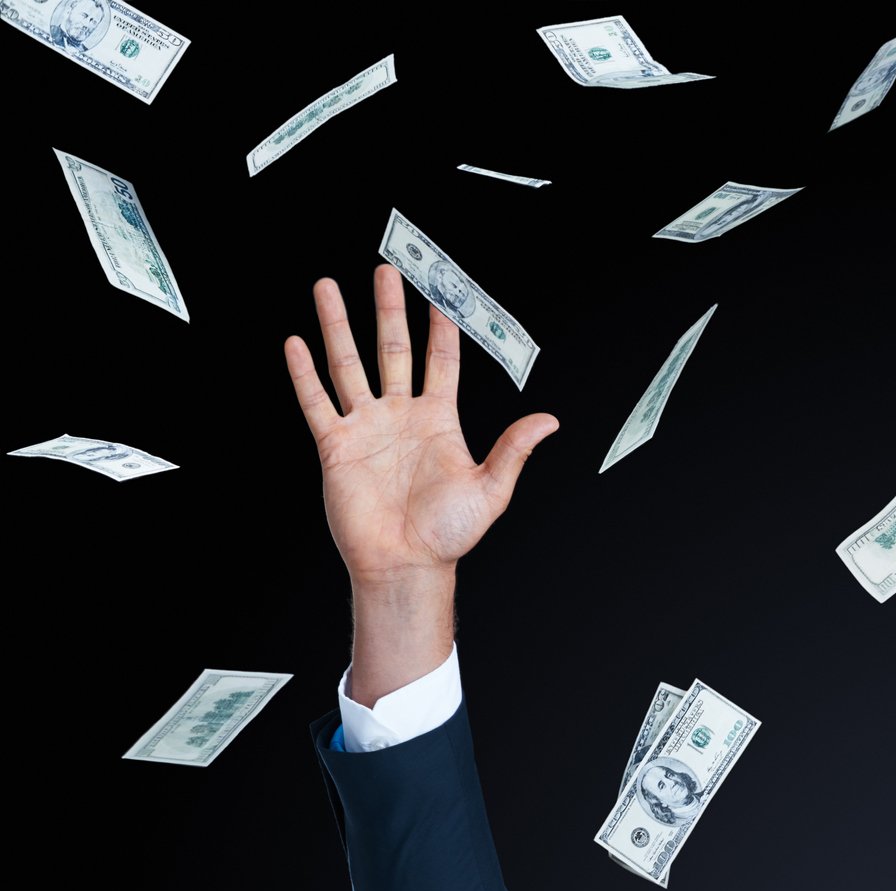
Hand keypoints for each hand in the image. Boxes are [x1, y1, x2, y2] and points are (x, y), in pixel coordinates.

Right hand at [284, 265, 556, 584]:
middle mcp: (401, 416)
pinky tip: (296, 343)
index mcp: (439, 421)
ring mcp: (367, 428)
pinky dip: (304, 374)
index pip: (441, 361)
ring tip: (328, 287)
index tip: (442, 294)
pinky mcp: (336, 446)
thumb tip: (551, 420)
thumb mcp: (491, 488)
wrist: (406, 565)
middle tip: (386, 270)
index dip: (442, 328)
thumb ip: (514, 449)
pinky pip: (317, 402)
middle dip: (388, 310)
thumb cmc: (449, 534)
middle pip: (393, 349)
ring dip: (337, 326)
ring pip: (348, 364)